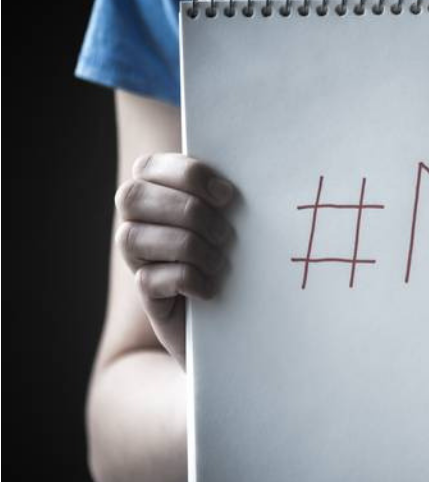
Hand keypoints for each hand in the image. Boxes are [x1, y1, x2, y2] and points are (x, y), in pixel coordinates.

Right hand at [114, 154, 233, 365]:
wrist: (240, 314)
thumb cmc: (238, 252)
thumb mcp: (233, 217)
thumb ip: (224, 194)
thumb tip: (243, 175)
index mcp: (156, 192)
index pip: (149, 167)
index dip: (186, 176)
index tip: (227, 195)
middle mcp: (135, 221)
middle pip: (133, 197)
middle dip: (187, 211)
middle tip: (225, 233)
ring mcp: (136, 258)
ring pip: (134, 237)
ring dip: (188, 247)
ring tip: (219, 262)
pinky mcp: (146, 293)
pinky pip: (149, 279)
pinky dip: (188, 280)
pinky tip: (211, 288)